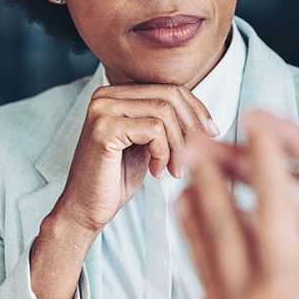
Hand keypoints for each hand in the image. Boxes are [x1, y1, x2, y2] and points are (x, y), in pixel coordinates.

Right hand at [30, 84, 218, 298]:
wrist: (86, 209)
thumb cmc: (117, 179)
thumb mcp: (149, 144)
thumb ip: (167, 124)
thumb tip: (206, 117)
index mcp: (117, 93)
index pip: (170, 89)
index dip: (197, 111)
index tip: (212, 134)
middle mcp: (106, 94)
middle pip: (170, 96)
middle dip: (192, 128)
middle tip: (197, 158)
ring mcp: (102, 109)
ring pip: (165, 113)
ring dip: (179, 146)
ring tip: (174, 170)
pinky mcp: (104, 129)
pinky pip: (154, 130)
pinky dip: (163, 153)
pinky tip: (156, 172)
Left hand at [178, 115, 298, 298]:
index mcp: (287, 284)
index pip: (277, 205)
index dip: (268, 159)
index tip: (252, 121)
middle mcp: (247, 294)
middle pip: (222, 221)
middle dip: (211, 178)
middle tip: (192, 142)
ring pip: (203, 254)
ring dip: (193, 217)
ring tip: (178, 191)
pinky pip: (203, 291)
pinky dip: (197, 265)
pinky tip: (195, 270)